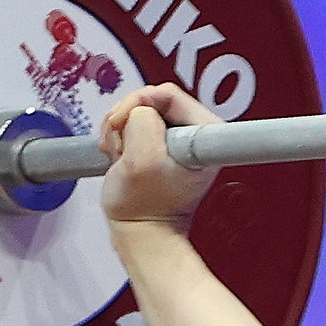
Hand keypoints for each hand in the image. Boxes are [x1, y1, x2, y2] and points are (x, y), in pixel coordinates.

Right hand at [97, 83, 223, 228]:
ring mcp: (181, 136)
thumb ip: (142, 120)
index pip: (167, 94)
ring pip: (140, 109)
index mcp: (206, 133)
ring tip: (121, 154)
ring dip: (120, 128)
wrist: (141, 231)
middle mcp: (199, 131)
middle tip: (119, 146)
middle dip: (126, 118)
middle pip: (152, 99)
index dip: (139, 106)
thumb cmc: (145, 206)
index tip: (127, 129)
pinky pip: (136, 121)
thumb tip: (139, 110)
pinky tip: (121, 154)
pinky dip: (121, 134)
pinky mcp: (164, 141)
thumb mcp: (141, 160)